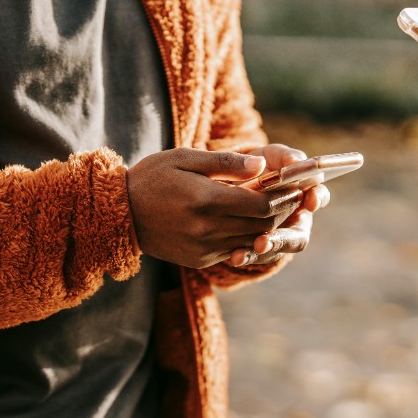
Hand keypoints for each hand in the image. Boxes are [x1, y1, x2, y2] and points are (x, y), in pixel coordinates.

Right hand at [126, 148, 303, 268]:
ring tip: (281, 210)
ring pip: (254, 240)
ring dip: (271, 227)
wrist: (120, 215)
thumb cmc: (154, 177)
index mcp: (207, 200)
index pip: (263, 204)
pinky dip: (250, 238)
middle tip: (297, 197)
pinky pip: (237, 251)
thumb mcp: (186, 158)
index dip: (285, 196)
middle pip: (263, 224)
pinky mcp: (201, 260)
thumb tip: (263, 166)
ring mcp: (205, 248)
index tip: (296, 185)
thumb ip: (226, 162)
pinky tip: (254, 223)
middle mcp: (208, 229)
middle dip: (284, 211)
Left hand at [227, 144, 330, 266]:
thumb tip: (296, 161)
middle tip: (266, 240)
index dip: (317, 199)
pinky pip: (257, 257)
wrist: (229, 181)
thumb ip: (285, 156)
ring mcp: (279, 235)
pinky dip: (246, 257)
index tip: (310, 201)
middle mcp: (296, 219)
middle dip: (283, 239)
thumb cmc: (258, 165)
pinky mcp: (260, 247)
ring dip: (264, 251)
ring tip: (246, 252)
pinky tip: (234, 257)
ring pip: (278, 250)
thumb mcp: (270, 155)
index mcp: (305, 193)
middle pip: (298, 235)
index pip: (319, 197)